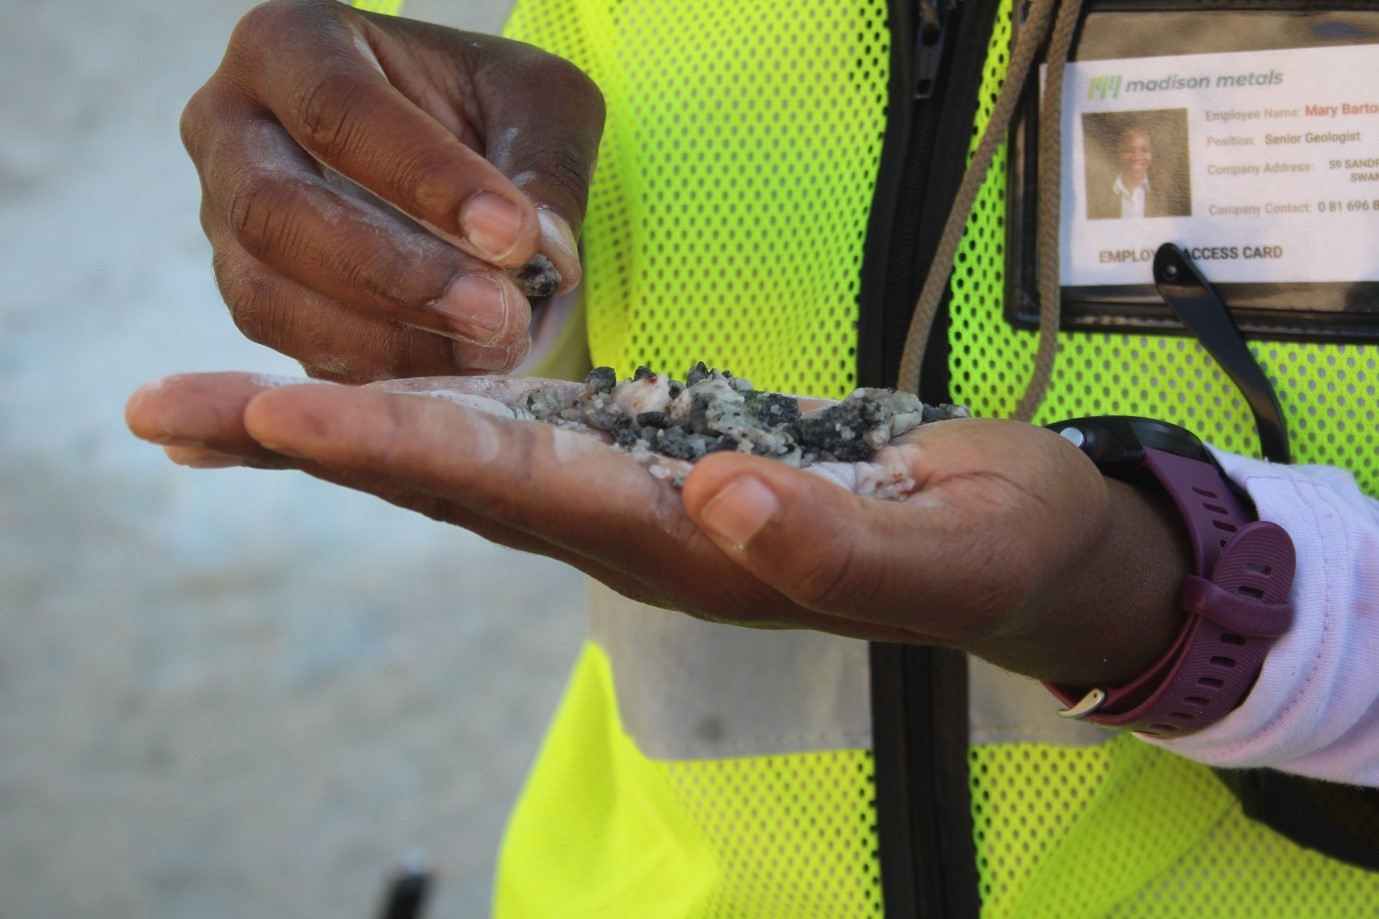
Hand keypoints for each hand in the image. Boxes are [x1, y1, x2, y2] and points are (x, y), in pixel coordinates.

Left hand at [125, 373, 1191, 686]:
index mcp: (688, 547)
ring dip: (337, 426)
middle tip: (166, 410)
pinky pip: (511, 433)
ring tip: (213, 402)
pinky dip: (419, 410)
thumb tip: (717, 494)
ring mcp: (633, 491)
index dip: (405, 450)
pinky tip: (355, 391)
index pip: (523, 493)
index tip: (288, 411)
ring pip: (462, 457)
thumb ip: (836, 543)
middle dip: (310, 443)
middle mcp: (632, 525)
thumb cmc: (984, 551)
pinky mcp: (652, 452)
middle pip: (447, 480)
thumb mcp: (945, 553)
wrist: (1011, 549)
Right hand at [182, 0, 604, 379]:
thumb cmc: (486, 112)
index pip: (338, 110)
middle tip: (500, 316)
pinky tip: (454, 372)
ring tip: (490, 350)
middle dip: (397, 276)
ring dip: (386, 341)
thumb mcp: (540, 104)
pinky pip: (291, 348)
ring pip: (267, 297)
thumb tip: (544, 258)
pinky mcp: (249, 295)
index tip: (514, 238)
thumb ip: (546, 166)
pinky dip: (376, 372)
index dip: (424, 180)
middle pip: (278, 213)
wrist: (451, 162)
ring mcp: (221, 219)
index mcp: (288, 44)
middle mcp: (229, 126)